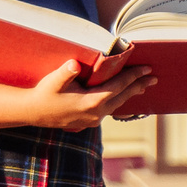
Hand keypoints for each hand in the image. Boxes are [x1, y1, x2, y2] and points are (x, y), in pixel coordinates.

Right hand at [28, 60, 154, 131]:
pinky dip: (118, 102)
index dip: (134, 76)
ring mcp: (92, 120)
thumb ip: (66, 72)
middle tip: (154, 78)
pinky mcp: (88, 122)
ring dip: (129, 95)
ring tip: (142, 87)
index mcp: (92, 102)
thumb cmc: (43, 93)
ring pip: (117, 105)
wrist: (32, 113)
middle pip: (123, 97)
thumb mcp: (53, 80)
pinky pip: (109, 110)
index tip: (147, 69)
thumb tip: (74, 64)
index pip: (119, 86)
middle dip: (138, 86)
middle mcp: (96, 113)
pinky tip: (120, 98)